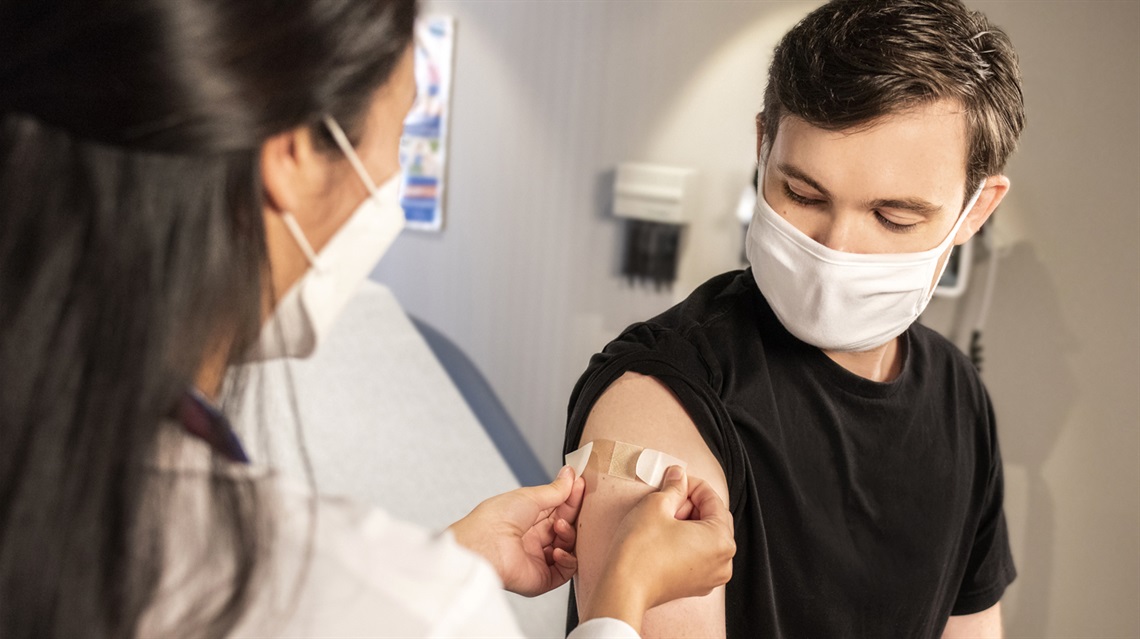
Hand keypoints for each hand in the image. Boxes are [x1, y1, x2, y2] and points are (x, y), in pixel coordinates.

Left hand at [448, 465, 585, 596]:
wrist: (483, 545)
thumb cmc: (495, 519)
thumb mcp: (529, 496)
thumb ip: (555, 490)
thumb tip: (569, 476)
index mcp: (526, 518)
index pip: (557, 508)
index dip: (570, 497)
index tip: (580, 484)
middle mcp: (532, 539)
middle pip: (565, 527)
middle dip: (572, 514)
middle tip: (579, 502)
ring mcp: (537, 559)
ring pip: (568, 547)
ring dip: (569, 535)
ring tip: (560, 526)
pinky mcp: (542, 578)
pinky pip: (565, 571)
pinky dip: (567, 559)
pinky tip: (558, 550)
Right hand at [580, 466, 734, 631]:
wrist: (624, 588)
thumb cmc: (641, 551)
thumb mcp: (656, 505)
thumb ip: (674, 486)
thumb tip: (679, 475)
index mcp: (721, 540)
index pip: (713, 500)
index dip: (692, 485)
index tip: (676, 479)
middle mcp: (723, 561)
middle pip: (713, 519)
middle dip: (692, 504)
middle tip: (667, 498)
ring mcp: (711, 577)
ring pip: (706, 537)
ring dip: (689, 522)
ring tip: (664, 517)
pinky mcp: (696, 585)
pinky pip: (699, 555)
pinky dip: (687, 541)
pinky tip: (665, 536)